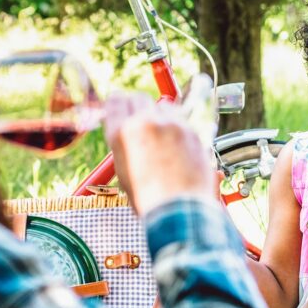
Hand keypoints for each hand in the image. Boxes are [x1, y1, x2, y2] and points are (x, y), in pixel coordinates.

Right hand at [104, 91, 214, 214]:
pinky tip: (178, 148)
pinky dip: (179, 129)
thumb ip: (126, 145)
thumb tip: (130, 134)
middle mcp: (146, 122)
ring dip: (161, 115)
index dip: (119, 102)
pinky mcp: (192, 131)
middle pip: (139, 98)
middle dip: (139, 106)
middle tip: (142, 119)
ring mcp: (172, 124)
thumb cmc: (150, 198)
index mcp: (122, 133)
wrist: (180, 210)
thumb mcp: (125, 171)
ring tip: (162, 137)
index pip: (116, 100)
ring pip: (163, 106)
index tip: (122, 104)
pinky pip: (182, 121)